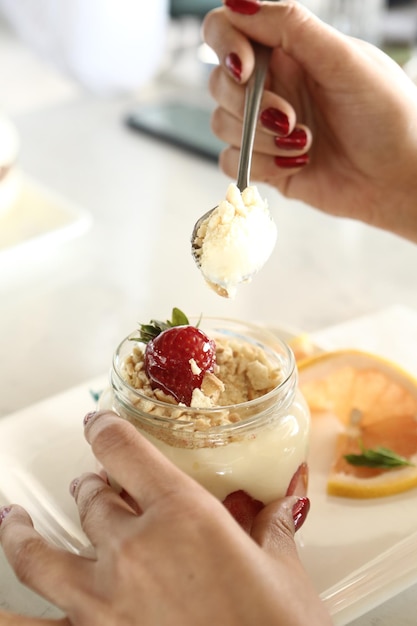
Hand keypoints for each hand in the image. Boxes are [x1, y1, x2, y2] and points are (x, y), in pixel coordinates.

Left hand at [0, 410, 330, 625]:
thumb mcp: (284, 572)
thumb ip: (273, 529)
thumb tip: (282, 506)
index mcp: (182, 515)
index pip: (122, 449)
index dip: (104, 428)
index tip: (98, 423)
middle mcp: (134, 551)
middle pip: (92, 500)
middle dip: (93, 487)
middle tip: (98, 486)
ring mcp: (105, 601)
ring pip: (41, 555)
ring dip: (23, 534)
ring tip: (13, 522)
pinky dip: (12, 621)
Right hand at [203, 0, 416, 241]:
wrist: (397, 178)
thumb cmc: (387, 115)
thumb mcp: (344, 60)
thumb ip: (291, 26)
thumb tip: (237, 1)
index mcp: (289, 50)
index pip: (227, 29)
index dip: (224, 43)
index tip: (244, 68)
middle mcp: (273, 85)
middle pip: (219, 83)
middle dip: (250, 106)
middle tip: (289, 119)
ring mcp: (265, 126)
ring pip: (222, 124)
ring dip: (260, 140)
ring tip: (304, 144)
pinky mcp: (265, 164)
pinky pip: (231, 161)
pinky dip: (259, 166)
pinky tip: (297, 165)